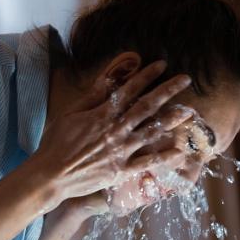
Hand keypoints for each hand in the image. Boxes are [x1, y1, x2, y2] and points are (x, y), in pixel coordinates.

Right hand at [29, 60, 194, 210]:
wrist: (50, 174)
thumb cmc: (56, 142)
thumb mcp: (71, 112)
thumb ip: (93, 95)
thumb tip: (109, 76)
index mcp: (102, 114)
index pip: (129, 90)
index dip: (147, 76)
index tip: (162, 65)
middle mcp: (115, 130)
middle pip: (146, 107)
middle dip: (168, 91)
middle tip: (186, 79)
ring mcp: (119, 151)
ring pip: (151, 132)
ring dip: (171, 120)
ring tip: (189, 111)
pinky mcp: (120, 171)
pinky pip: (146, 164)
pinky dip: (163, 158)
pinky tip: (179, 152)